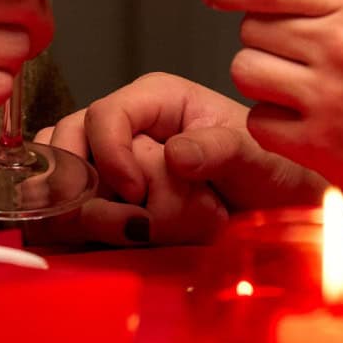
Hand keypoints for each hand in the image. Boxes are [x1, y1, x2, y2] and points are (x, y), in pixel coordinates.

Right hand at [29, 72, 323, 244]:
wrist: (281, 211)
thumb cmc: (273, 171)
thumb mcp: (258, 157)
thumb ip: (221, 150)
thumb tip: (175, 154)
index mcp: (157, 99)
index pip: (105, 115)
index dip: (110, 155)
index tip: (136, 194)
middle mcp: (128, 126)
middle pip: (70, 144)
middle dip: (89, 188)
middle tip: (130, 222)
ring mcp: (112, 163)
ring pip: (62, 177)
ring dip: (84, 211)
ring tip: (132, 233)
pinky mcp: (108, 199)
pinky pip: (68, 207)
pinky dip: (78, 227)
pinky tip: (114, 242)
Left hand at [205, 0, 342, 215]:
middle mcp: (340, 46)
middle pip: (251, 26)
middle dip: (262, 34)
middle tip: (292, 46)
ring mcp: (328, 99)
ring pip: (247, 70)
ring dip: (262, 76)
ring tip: (295, 82)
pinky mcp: (321, 147)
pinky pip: (260, 122)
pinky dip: (273, 121)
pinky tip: (303, 118)